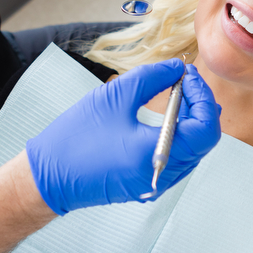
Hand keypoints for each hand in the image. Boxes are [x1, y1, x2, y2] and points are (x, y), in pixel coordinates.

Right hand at [25, 61, 220, 214]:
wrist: (47, 178)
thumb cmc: (75, 137)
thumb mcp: (114, 96)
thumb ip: (152, 78)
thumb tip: (177, 68)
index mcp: (157, 155)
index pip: (206, 129)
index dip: (202, 96)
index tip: (187, 75)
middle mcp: (163, 175)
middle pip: (204, 139)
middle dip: (199, 105)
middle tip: (183, 80)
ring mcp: (156, 183)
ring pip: (193, 149)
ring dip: (190, 119)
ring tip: (174, 94)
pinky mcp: (147, 184)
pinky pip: (177, 157)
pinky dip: (178, 134)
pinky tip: (164, 116)